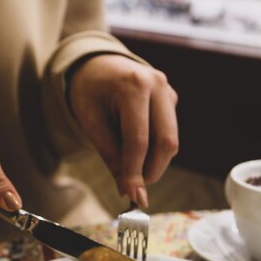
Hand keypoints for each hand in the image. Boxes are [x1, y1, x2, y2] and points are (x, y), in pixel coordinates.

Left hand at [68, 54, 178, 207]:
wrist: (97, 64)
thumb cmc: (89, 91)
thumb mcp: (90, 122)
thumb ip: (111, 156)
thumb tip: (129, 191)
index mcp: (133, 85)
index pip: (139, 140)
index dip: (136, 172)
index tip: (134, 196)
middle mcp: (157, 84)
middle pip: (165, 141)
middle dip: (151, 171)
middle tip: (134, 187)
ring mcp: (167, 91)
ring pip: (171, 140)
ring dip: (154, 162)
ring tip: (129, 165)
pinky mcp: (171, 99)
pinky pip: (168, 132)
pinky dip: (154, 149)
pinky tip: (134, 146)